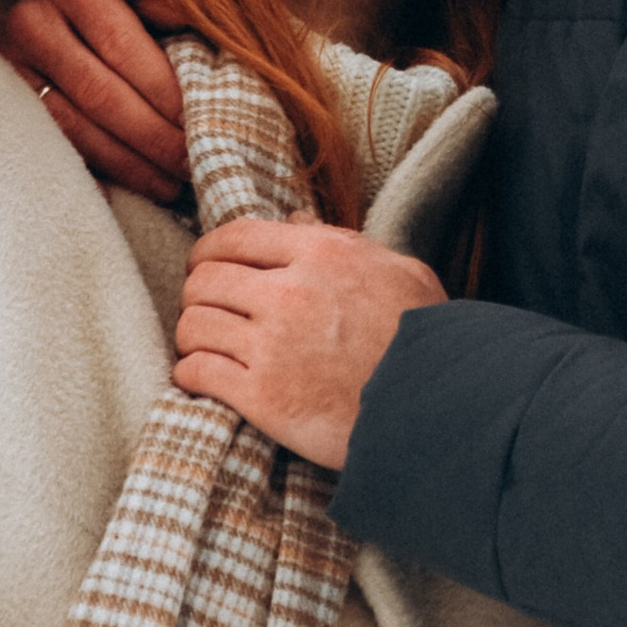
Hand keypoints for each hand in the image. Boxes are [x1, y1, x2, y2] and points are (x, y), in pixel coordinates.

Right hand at [0, 0, 187, 203]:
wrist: (20, 9)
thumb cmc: (94, 3)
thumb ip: (160, 3)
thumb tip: (194, 22)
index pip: (124, 49)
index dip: (165, 93)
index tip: (204, 123)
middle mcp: (30, 21)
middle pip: (100, 95)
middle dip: (153, 137)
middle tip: (192, 164)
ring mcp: (4, 65)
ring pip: (74, 128)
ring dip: (128, 164)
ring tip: (169, 184)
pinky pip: (48, 147)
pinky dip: (88, 175)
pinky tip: (121, 194)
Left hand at [175, 219, 446, 469]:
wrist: (435, 409)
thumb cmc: (425, 338)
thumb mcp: (399, 272)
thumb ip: (345, 241)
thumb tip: (298, 218)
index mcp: (321, 253)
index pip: (234, 236)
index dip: (209, 251)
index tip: (206, 266)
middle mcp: (289, 293)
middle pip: (205, 280)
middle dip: (199, 295)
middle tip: (208, 311)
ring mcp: (272, 346)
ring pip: (194, 324)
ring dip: (194, 336)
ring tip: (206, 347)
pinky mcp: (262, 396)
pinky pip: (198, 372)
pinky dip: (191, 374)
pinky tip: (203, 379)